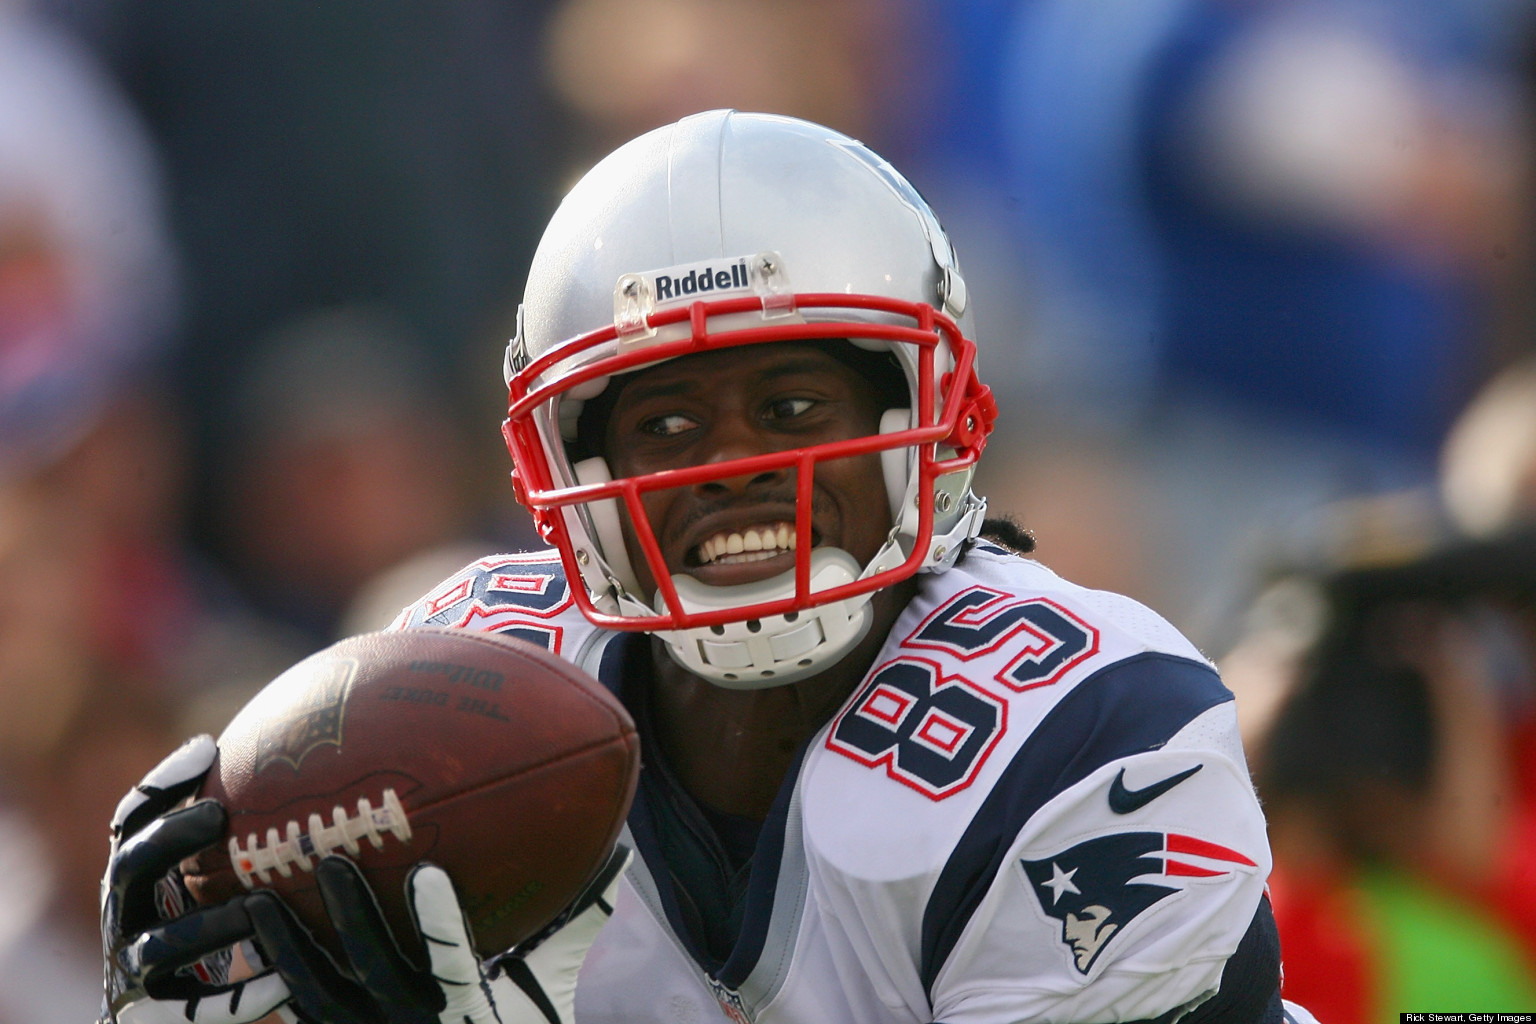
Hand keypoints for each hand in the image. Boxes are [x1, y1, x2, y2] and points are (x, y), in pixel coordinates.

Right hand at [100, 734, 293, 1023]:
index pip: (131, 823)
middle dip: (169, 839)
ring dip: (207, 925)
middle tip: (220, 814)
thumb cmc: (227, 932)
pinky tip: (285, 983)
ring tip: (256, 907)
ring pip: (160, 947)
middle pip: (128, 869)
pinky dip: (237, 998)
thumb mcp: (224, 878)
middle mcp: (124, 921)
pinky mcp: (155, 1020)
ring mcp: (134, 975)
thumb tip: (307, 755)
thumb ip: (250, 832)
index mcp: (136, 881)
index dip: (161, 785)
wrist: (187, 1023)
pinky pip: (196, 1012)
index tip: (209, 748)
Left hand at [248, 845, 630, 1023]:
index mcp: (469, 1014)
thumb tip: (615, 854)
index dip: (439, 922)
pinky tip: (250, 935)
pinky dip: (273, 976)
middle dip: (351, 918)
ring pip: (320, 996)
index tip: (426, 870)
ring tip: (259, 897)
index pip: (454, 965)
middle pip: (376, 972)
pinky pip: (303, 1013)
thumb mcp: (548, 991)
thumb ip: (572, 928)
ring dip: (290, 946)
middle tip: (329, 860)